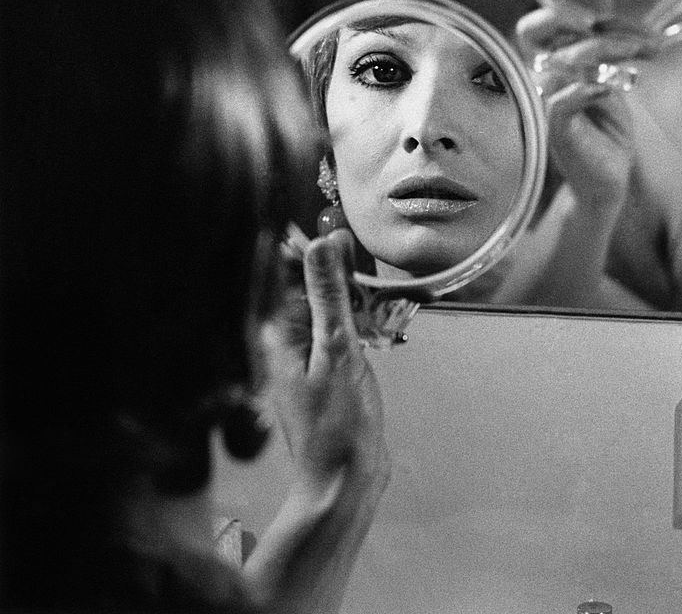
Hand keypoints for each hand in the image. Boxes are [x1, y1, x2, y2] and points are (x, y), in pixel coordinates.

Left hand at [261, 229, 389, 506]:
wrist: (343, 480)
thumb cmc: (337, 423)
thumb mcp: (336, 350)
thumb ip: (328, 295)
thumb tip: (321, 243)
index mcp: (275, 333)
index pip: (281, 270)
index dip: (307, 245)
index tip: (336, 234)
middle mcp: (282, 339)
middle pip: (302, 284)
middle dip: (331, 268)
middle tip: (358, 260)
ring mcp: (302, 354)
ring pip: (322, 304)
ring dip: (346, 293)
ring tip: (369, 292)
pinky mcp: (322, 366)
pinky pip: (333, 327)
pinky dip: (353, 318)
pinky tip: (372, 317)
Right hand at [516, 3, 656, 216]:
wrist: (608, 178)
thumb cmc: (607, 129)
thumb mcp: (612, 82)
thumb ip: (611, 54)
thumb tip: (626, 25)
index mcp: (554, 63)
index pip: (536, 26)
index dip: (560, 12)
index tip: (599, 17)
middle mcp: (545, 78)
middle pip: (535, 31)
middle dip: (569, 17)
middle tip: (602, 23)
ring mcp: (549, 102)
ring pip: (564, 60)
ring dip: (606, 49)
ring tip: (640, 54)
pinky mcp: (558, 128)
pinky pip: (562, 100)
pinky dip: (587, 89)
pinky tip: (609, 89)